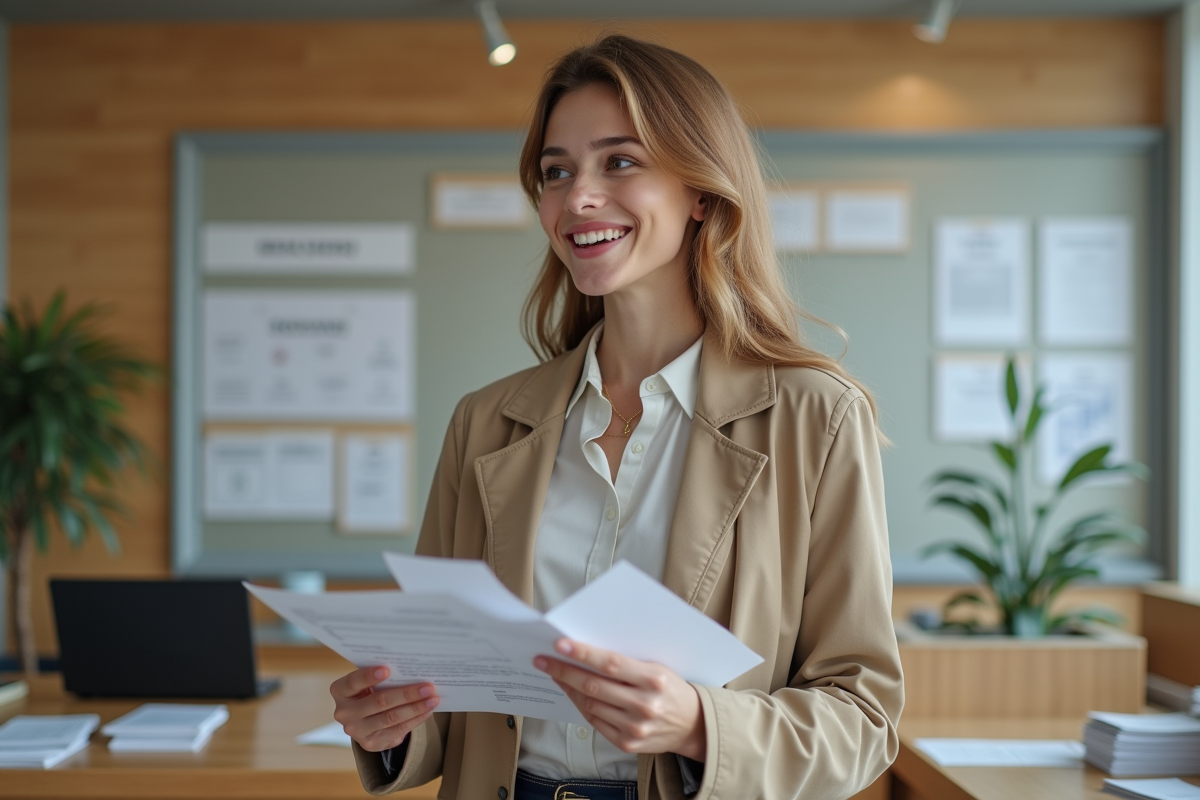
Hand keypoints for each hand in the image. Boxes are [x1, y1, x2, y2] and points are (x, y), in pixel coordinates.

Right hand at [330, 665, 439, 751]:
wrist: (364, 720)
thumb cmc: (369, 691)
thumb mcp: (368, 683)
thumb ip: (381, 677)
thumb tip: (412, 671)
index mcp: (340, 691)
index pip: (353, 682)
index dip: (368, 676)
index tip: (387, 670)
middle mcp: (344, 713)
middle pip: (378, 701)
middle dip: (406, 693)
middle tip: (427, 687)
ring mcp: (357, 731)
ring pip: (391, 718)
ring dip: (415, 708)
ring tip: (433, 699)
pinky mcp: (371, 743)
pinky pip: (398, 730)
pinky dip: (415, 719)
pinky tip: (427, 711)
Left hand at [535, 639, 705, 760]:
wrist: (693, 725)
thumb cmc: (672, 688)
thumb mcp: (658, 668)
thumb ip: (627, 662)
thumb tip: (588, 651)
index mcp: (654, 679)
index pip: (610, 663)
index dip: (583, 653)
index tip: (560, 644)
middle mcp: (644, 705)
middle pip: (594, 686)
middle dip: (564, 671)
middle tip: (543, 660)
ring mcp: (635, 727)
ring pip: (590, 704)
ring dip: (570, 688)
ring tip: (557, 674)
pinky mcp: (628, 743)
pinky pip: (595, 722)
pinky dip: (582, 706)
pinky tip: (574, 694)